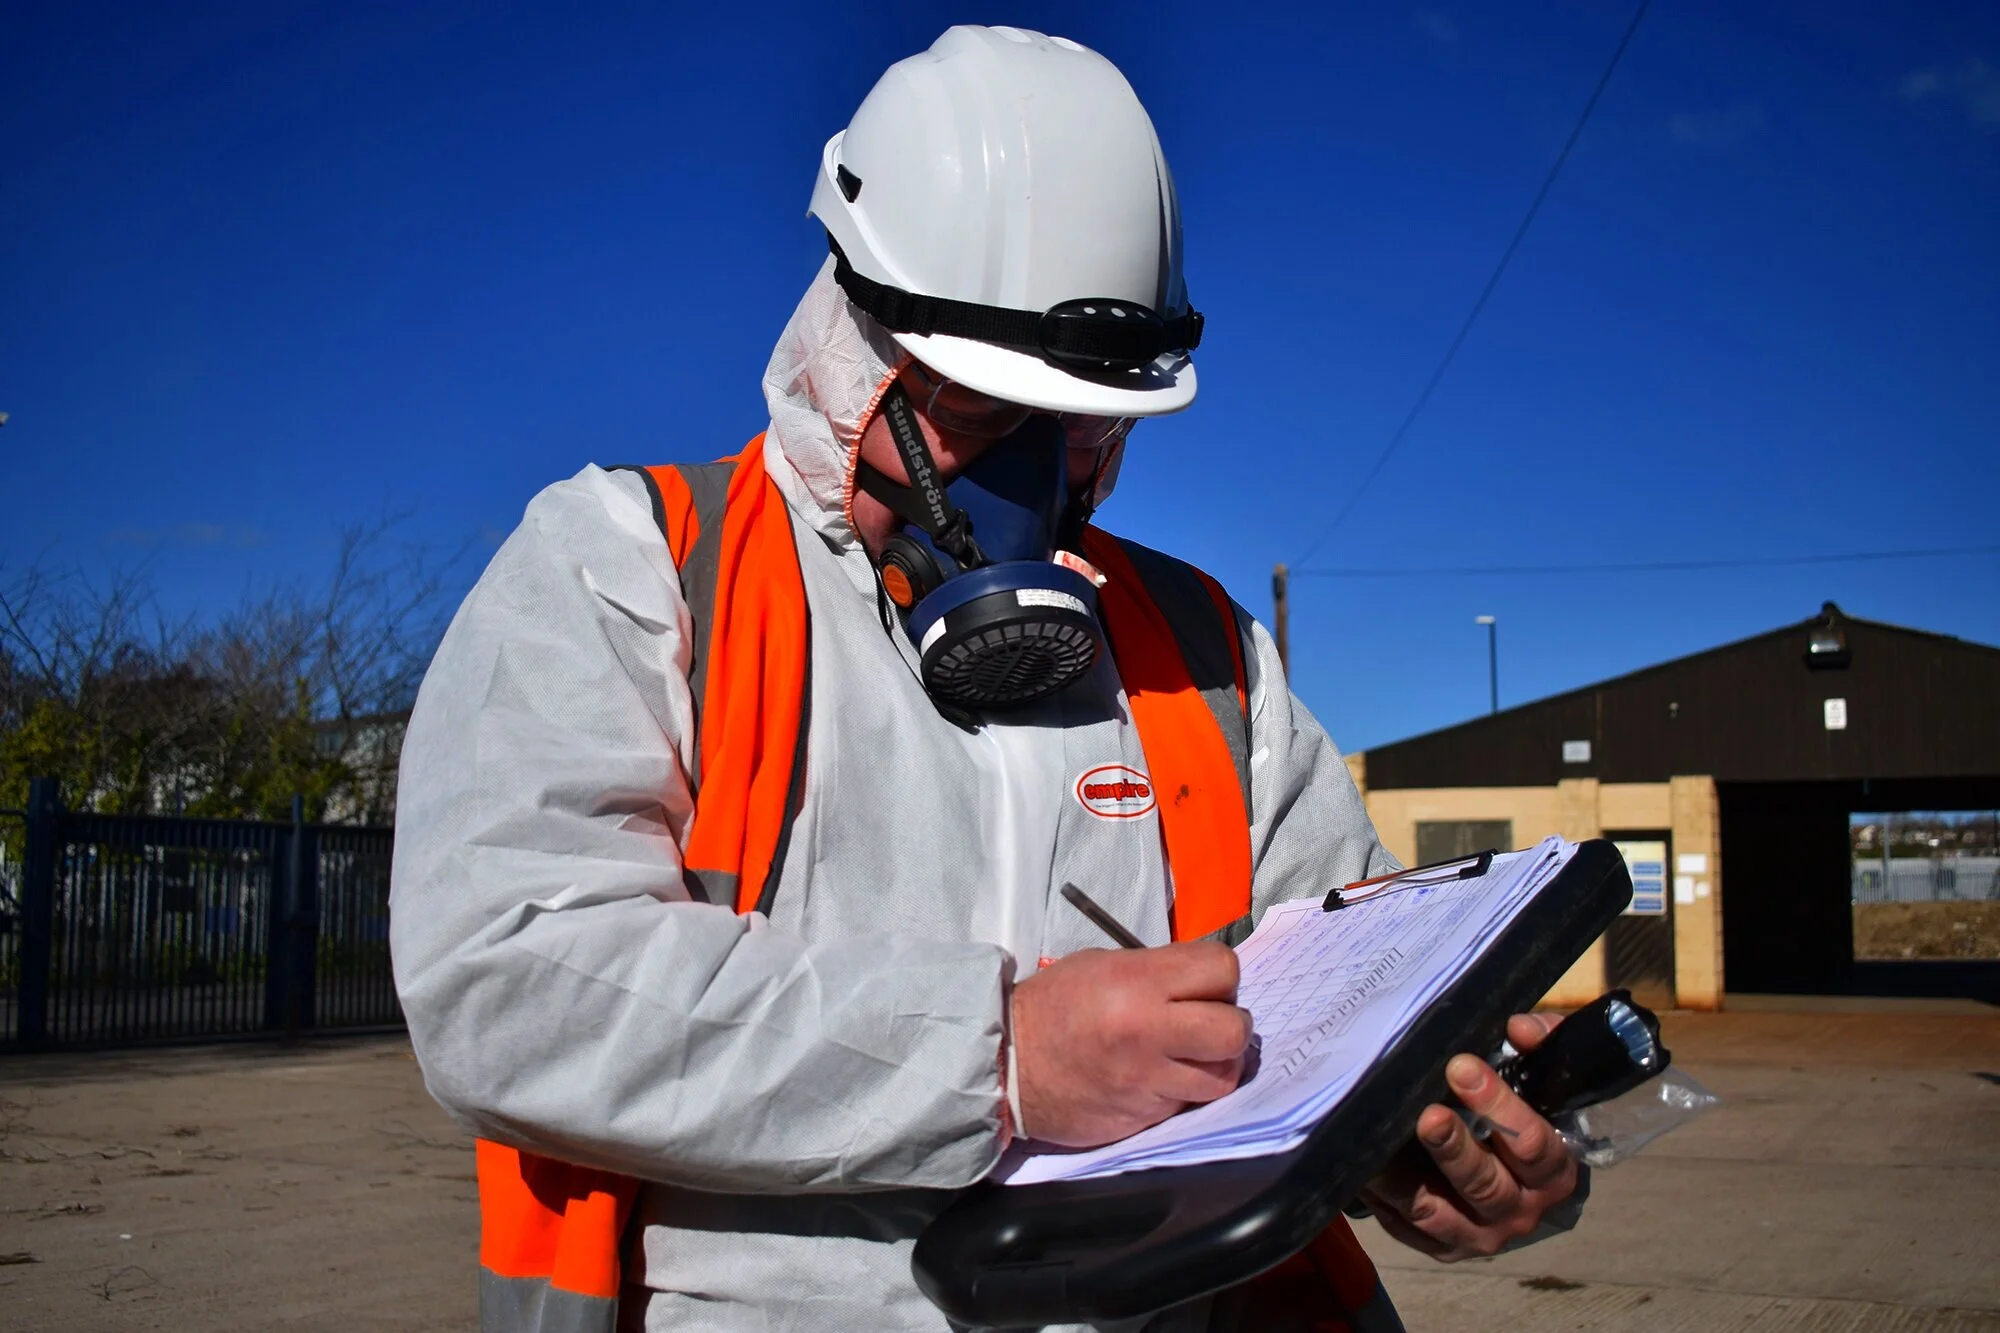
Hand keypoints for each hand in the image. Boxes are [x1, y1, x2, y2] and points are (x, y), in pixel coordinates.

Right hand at [1009, 942, 1251, 1147]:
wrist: (1008, 1066)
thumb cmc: (1052, 1007)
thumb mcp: (1101, 966)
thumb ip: (1156, 972)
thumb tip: (1201, 985)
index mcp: (1137, 983)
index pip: (1222, 969)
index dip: (1220, 977)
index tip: (1205, 985)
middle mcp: (1149, 1031)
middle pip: (1235, 1029)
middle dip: (1231, 1023)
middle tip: (1209, 1022)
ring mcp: (1149, 1080)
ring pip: (1224, 1077)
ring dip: (1216, 1064)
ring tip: (1193, 1055)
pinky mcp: (1145, 1118)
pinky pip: (1190, 1103)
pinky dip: (1185, 1091)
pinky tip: (1162, 1079)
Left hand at [1360, 1013, 1579, 1260]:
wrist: (1516, 1180)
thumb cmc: (1523, 1116)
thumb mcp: (1540, 1077)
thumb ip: (1541, 1045)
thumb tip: (1519, 1028)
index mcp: (1553, 1173)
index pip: (1532, 1144)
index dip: (1498, 1104)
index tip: (1462, 1066)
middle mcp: (1518, 1212)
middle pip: (1483, 1184)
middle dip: (1452, 1147)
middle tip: (1427, 1113)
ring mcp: (1475, 1235)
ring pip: (1434, 1211)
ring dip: (1403, 1178)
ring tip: (1377, 1139)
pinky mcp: (1436, 1246)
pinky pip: (1402, 1225)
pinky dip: (1380, 1196)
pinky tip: (1360, 1163)